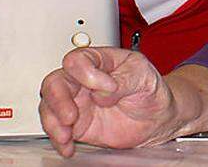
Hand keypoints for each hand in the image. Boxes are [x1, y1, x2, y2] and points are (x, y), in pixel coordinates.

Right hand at [38, 47, 177, 156]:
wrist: (158, 119)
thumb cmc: (150, 91)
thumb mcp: (143, 76)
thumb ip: (123, 80)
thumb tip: (102, 91)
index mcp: (99, 62)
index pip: (78, 60)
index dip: (87, 73)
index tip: (109, 86)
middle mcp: (82, 81)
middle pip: (55, 83)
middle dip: (58, 100)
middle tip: (71, 116)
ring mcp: (78, 103)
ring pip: (49, 106)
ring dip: (53, 122)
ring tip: (67, 135)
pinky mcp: (77, 125)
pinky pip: (58, 130)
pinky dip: (58, 140)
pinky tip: (67, 147)